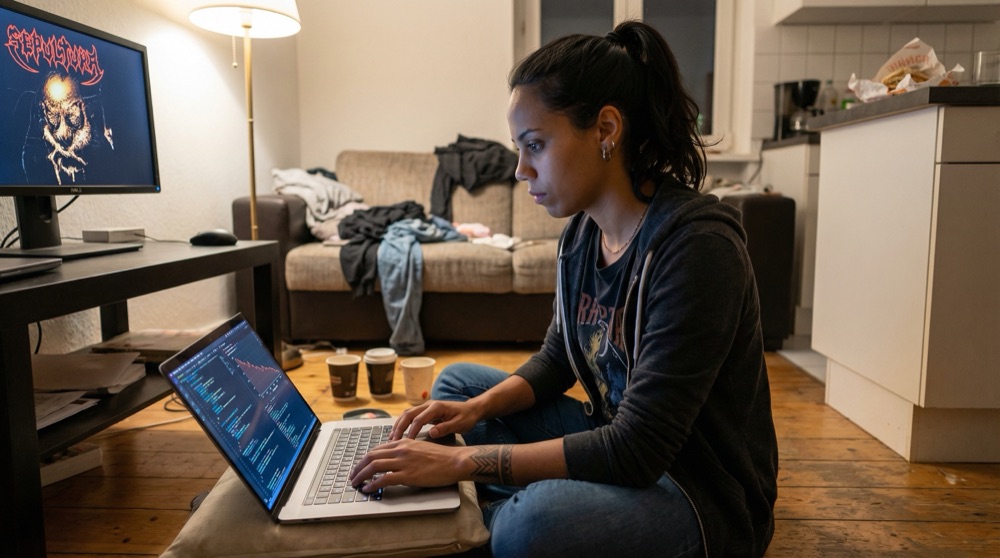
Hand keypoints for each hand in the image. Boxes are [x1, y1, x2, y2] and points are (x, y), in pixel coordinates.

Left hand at [348, 438, 472, 491]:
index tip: (360, 466)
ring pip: (374, 466)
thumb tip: (393, 460)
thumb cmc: (440, 457)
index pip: (377, 449)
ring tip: (356, 483)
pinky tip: (368, 489)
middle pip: (371, 456)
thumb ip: (405, 451)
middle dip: (358, 466)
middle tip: (353, 475)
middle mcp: (400, 449)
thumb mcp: (419, 448)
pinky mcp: (407, 475)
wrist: (454, 461)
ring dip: (361, 475)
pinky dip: (372, 484)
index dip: (365, 458)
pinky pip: (383, 479)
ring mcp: (403, 462)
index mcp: (403, 442)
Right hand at [390, 399, 482, 441]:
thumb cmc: (467, 417)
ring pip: (406, 414)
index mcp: (436, 407)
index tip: (407, 443)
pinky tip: (397, 434)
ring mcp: (426, 407)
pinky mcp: (425, 411)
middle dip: (399, 428)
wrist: (471, 410)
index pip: (419, 419)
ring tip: (391, 438)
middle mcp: (429, 405)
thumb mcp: (460, 424)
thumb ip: (446, 428)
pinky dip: (402, 424)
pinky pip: (410, 416)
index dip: (412, 431)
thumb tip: (432, 433)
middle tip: (393, 441)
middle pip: (408, 414)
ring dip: (398, 425)